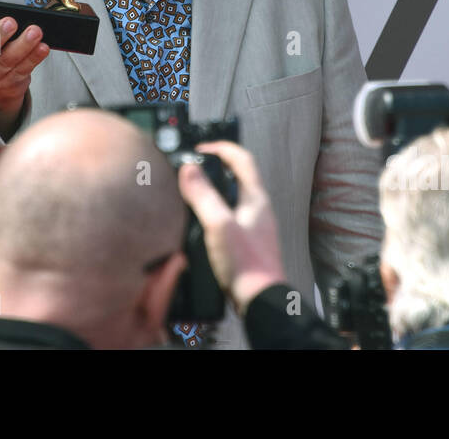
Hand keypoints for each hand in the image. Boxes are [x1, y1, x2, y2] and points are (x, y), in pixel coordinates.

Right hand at [176, 140, 287, 315]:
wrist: (260, 300)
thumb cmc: (245, 263)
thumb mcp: (219, 224)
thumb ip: (203, 195)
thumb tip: (188, 169)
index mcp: (256, 198)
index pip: (242, 159)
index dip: (222, 148)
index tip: (200, 148)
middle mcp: (258, 209)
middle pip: (238, 176)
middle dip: (216, 167)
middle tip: (193, 168)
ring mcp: (254, 226)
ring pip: (233, 197)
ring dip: (213, 190)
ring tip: (191, 192)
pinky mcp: (246, 242)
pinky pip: (229, 216)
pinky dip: (214, 210)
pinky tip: (200, 222)